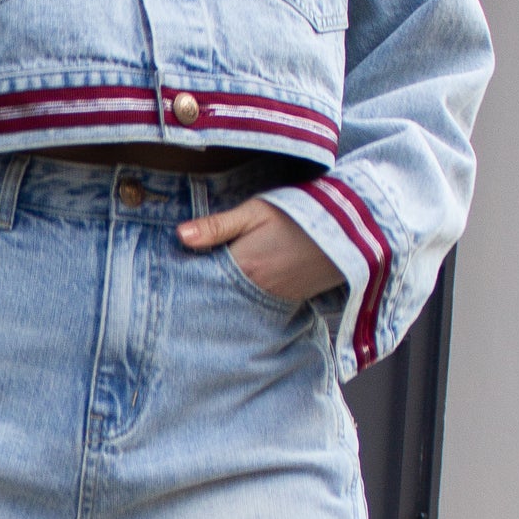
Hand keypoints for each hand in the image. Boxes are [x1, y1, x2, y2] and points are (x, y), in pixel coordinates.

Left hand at [177, 194, 341, 302]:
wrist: (351, 231)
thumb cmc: (299, 215)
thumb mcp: (256, 211)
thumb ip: (218, 226)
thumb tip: (179, 235)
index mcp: (242, 266)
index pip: (202, 278)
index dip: (184, 276)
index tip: (167, 274)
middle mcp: (255, 290)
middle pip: (216, 296)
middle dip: (199, 293)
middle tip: (178, 290)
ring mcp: (274, 299)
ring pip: (235, 304)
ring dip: (221, 298)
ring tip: (202, 293)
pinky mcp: (289, 301)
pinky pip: (256, 307)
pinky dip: (243, 302)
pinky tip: (235, 295)